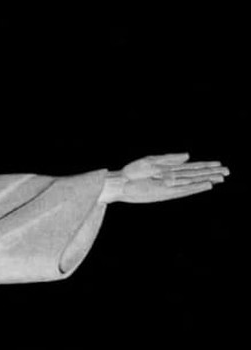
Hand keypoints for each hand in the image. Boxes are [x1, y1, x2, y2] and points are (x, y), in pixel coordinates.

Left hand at [102, 153, 228, 203]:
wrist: (121, 182)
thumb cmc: (134, 171)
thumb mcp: (152, 161)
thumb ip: (171, 158)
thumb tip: (189, 156)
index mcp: (170, 170)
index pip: (193, 167)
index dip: (206, 166)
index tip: (220, 164)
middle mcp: (173, 179)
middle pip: (196, 175)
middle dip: (212, 173)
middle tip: (228, 172)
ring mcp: (170, 186)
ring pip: (193, 182)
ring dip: (207, 180)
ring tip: (221, 178)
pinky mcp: (166, 193)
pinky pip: (184, 190)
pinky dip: (195, 187)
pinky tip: (206, 185)